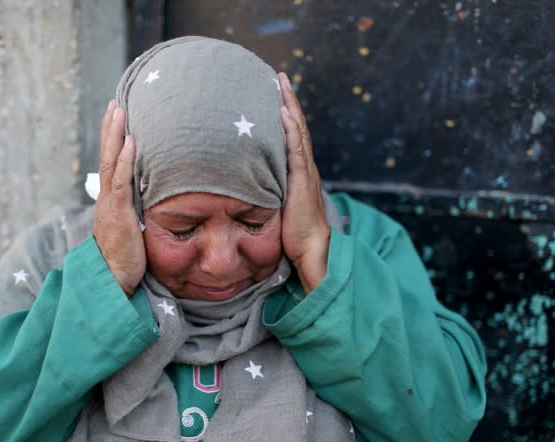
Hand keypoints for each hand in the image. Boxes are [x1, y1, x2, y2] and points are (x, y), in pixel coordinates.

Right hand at [92, 100, 145, 293]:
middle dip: (111, 128)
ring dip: (114, 135)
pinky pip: (120, 182)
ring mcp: (110, 204)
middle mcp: (107, 198)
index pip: (111, 163)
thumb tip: (154, 200)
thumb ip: (140, 212)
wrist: (114, 280)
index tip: (118, 116)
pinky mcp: (118, 213)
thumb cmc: (127, 258)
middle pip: (107, 155)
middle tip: (115, 103)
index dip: (113, 139)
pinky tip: (129, 143)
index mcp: (111, 200)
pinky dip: (124, 161)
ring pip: (110, 163)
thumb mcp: (134, 228)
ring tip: (119, 111)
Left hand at [278, 73, 330, 293]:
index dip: (285, 115)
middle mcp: (304, 168)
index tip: (275, 94)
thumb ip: (264, 195)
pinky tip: (284, 112)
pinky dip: (291, 129)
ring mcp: (305, 173)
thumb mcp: (275, 209)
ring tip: (282, 83)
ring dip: (290, 106)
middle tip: (279, 77)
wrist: (312, 252)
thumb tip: (243, 189)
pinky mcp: (302, 181)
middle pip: (297, 127)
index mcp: (298, 174)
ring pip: (298, 132)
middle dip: (288, 101)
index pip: (292, 137)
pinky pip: (296, 149)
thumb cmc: (293, 237)